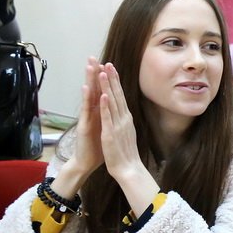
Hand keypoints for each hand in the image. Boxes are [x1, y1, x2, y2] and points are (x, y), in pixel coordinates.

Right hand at [64, 57, 104, 174]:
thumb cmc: (97, 145)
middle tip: (93, 57)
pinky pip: (85, 110)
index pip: (102, 91)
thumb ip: (107, 116)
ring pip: (88, 96)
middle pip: (93, 89)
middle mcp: (92, 112)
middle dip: (94, 73)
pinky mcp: (83, 125)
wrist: (87, 162)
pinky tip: (86, 87)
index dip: (105, 78)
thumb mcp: (105, 127)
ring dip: (89, 80)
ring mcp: (86, 117)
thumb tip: (113, 107)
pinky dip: (86, 98)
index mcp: (99, 112)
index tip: (108, 64)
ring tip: (89, 66)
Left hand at [97, 63, 144, 184]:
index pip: (120, 96)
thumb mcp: (126, 133)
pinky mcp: (111, 133)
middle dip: (112, 78)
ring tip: (103, 72)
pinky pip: (108, 117)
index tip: (111, 68)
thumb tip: (125, 112)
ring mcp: (118, 125)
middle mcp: (123, 118)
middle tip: (108, 63)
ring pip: (112, 102)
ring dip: (108, 87)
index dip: (115, 82)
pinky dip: (105, 106)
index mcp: (125, 118)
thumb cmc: (126, 153)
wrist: (129, 169)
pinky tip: (103, 95)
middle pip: (117, 95)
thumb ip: (124, 121)